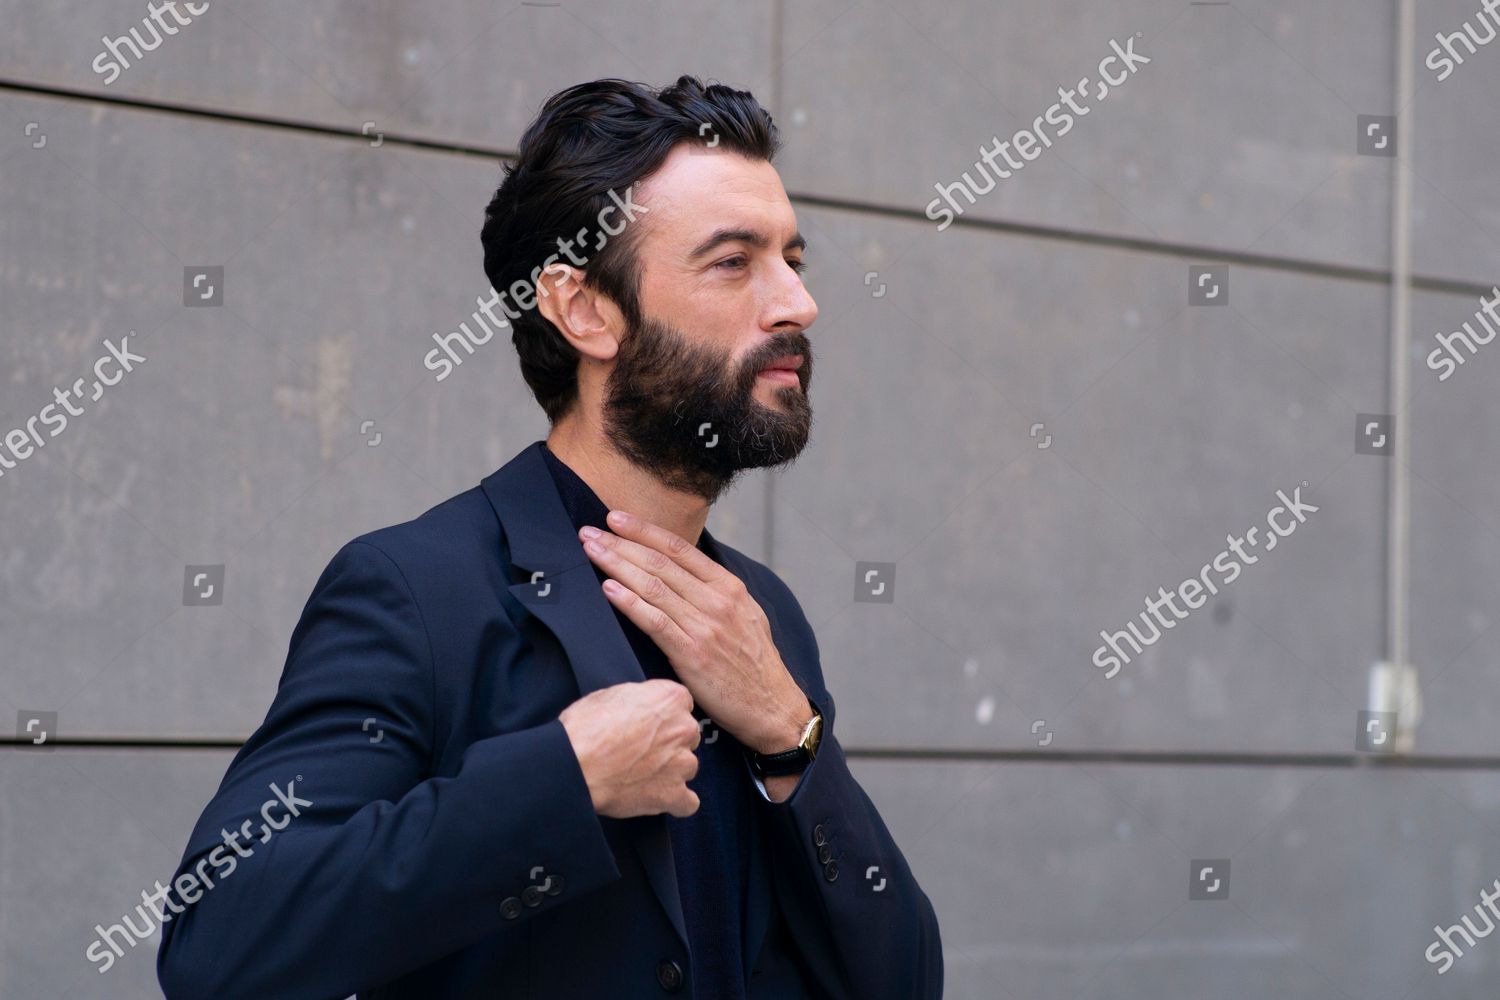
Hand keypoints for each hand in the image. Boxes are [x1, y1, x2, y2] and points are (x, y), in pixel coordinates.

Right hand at [558, 679, 701, 817]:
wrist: (574, 764)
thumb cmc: (585, 727)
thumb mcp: (611, 694)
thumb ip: (639, 700)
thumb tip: (641, 708)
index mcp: (671, 699)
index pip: (681, 705)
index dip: (662, 716)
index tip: (647, 725)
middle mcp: (684, 729)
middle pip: (687, 736)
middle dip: (669, 743)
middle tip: (641, 752)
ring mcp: (682, 763)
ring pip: (688, 767)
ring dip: (671, 771)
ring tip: (642, 776)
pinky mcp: (673, 794)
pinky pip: (688, 803)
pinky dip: (676, 802)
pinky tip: (658, 798)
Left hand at [579, 511, 811, 754]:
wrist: (771, 706)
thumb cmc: (754, 663)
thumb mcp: (745, 614)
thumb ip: (715, 591)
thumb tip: (682, 571)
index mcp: (729, 586)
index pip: (679, 548)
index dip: (644, 530)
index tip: (615, 518)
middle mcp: (717, 600)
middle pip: (659, 563)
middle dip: (620, 543)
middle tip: (589, 531)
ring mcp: (704, 626)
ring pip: (652, 586)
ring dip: (617, 565)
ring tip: (590, 551)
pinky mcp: (692, 653)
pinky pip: (654, 621)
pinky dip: (629, 602)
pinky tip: (608, 588)